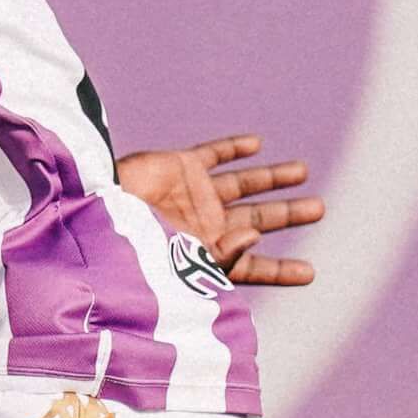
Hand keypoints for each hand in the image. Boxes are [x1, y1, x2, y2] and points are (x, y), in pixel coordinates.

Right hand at [117, 134, 325, 286]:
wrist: (98, 217)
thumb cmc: (135, 253)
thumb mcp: (182, 266)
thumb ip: (222, 257)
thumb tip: (257, 239)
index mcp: (209, 255)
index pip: (253, 266)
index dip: (281, 270)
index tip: (311, 273)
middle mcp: (207, 225)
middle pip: (258, 220)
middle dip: (288, 214)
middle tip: (319, 210)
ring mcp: (196, 194)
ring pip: (244, 184)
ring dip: (273, 177)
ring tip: (303, 173)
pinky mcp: (181, 167)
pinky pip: (214, 154)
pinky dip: (234, 148)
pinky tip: (257, 144)